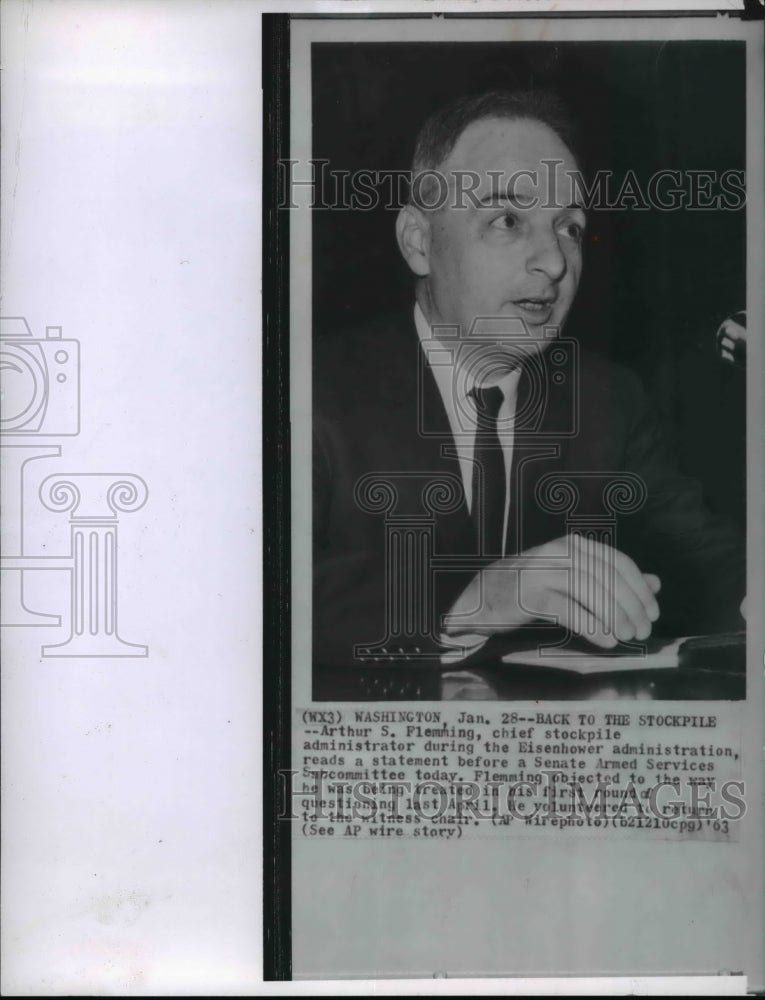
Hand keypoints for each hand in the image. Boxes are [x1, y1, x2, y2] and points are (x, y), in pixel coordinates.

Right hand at [444, 534, 660, 648]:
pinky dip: (592, 626)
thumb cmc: (533, 588)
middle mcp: (559, 552)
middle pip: (608, 578)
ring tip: (626, 637)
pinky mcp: (528, 595)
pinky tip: (605, 640)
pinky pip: (568, 609)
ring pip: (590, 592)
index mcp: (574, 545)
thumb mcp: (575, 578)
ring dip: (614, 617)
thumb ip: (613, 579)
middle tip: (642, 632)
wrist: (483, 596)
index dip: (641, 589)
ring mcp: (542, 571)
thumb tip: (655, 583)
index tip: (653, 614)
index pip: (619, 562)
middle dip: (632, 607)